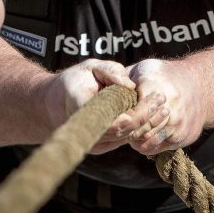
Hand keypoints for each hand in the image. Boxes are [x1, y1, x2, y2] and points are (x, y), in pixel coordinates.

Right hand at [46, 59, 167, 153]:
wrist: (50, 104)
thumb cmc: (72, 81)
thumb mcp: (90, 67)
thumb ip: (110, 71)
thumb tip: (130, 85)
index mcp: (84, 110)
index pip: (120, 121)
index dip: (142, 112)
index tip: (157, 97)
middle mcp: (89, 132)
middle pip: (127, 132)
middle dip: (149, 117)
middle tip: (163, 100)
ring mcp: (94, 143)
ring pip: (127, 138)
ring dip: (146, 124)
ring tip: (162, 106)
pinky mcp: (99, 145)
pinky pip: (122, 138)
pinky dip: (138, 127)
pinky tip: (150, 114)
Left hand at [126, 58, 205, 155]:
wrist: (202, 85)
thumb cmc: (164, 76)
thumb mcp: (143, 69)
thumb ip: (123, 79)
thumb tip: (103, 91)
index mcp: (156, 86)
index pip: (132, 111)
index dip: (122, 116)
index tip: (117, 115)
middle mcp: (170, 106)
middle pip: (138, 128)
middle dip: (128, 129)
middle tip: (122, 126)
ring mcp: (178, 123)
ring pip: (147, 140)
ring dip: (137, 138)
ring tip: (133, 129)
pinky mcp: (184, 136)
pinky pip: (157, 147)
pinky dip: (148, 143)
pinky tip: (145, 133)